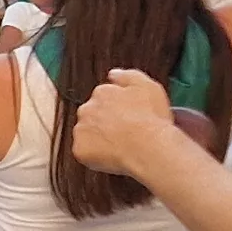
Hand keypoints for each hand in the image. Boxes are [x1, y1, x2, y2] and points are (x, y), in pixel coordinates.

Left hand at [67, 69, 182, 178]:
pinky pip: (84, 152)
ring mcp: (81, 129)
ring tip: (119, 146)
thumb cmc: (151, 119)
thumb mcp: (148, 86)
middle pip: (91, 115)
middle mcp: (87, 108)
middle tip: (122, 133)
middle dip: (103, 123)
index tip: (126, 118)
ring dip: (98, 138)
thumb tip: (113, 74)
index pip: (102, 99)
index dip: (116, 110)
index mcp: (102, 93)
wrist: (148, 147)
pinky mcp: (80, 149)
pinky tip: (112, 156)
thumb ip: (128, 75)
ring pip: (86, 133)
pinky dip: (94, 155)